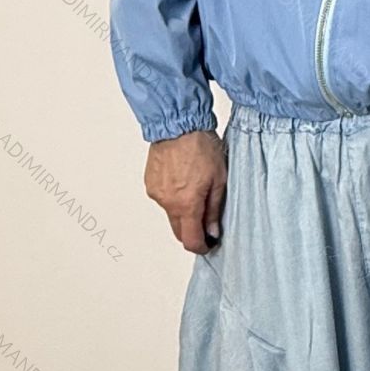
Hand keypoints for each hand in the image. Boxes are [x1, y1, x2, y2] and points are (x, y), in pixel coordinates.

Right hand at [144, 129, 225, 254]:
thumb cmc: (200, 145)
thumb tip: (213, 231)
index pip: (190, 240)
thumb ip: (214, 209)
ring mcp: (156, 193)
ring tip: (196, 188)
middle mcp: (167, 202)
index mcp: (186, 204)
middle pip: (179, 230)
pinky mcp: (150, 183)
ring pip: (171, 213)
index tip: (209, 243)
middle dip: (193, 230)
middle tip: (207, 219)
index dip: (201, 246)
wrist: (178, 124)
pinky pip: (163, 198)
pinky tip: (184, 180)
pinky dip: (174, 196)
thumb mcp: (219, 178)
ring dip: (183, 210)